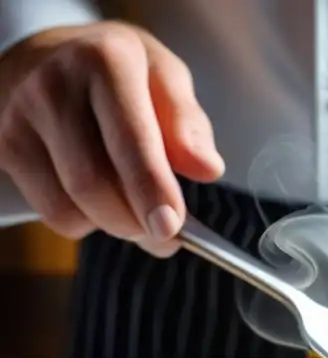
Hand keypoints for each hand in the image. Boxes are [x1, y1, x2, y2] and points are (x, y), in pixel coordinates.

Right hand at [0, 22, 223, 255]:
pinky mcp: (6, 145)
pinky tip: (100, 204)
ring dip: (114, 225)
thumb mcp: (164, 78)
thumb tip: (207, 168)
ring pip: (70, 204)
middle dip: (136, 222)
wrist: (46, 55)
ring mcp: (22, 116)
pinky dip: (85, 222)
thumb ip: (188, 123)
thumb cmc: (120, 74)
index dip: (150, 189)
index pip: (129, 139)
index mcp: (106, 62)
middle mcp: (55, 84)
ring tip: (137, 215)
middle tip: (165, 231)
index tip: (170, 225)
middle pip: (93, 182)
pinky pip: (52, 211)